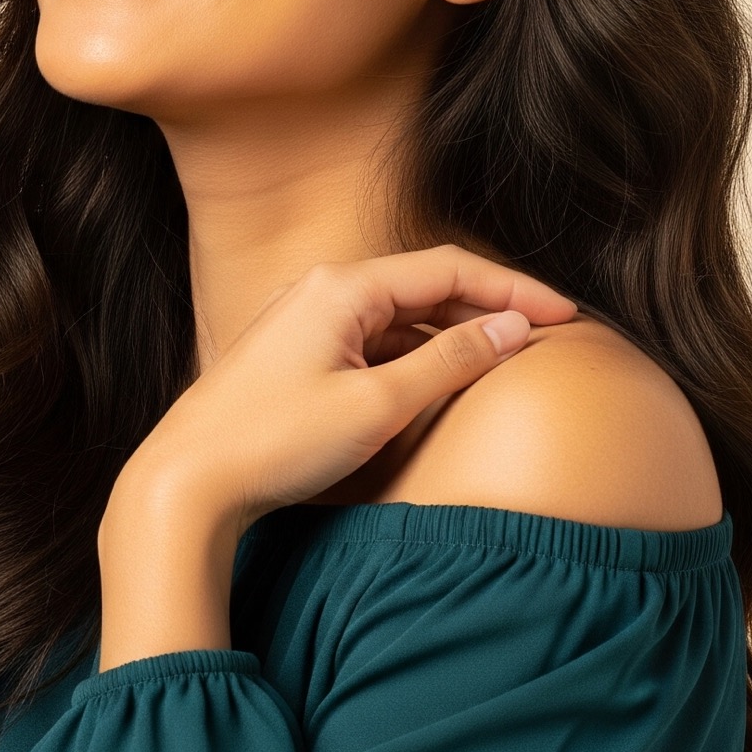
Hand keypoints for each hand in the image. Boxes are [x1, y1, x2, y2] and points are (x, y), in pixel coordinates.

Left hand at [96, 248, 576, 667]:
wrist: (184, 483)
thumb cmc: (275, 443)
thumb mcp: (377, 406)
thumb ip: (451, 363)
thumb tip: (512, 328)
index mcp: (342, 286)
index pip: (449, 268)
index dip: (514, 289)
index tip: (566, 315)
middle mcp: (320, 290)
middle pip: (425, 286)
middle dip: (488, 308)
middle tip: (546, 337)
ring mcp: (303, 322)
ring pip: (398, 317)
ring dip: (451, 336)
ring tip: (504, 363)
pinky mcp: (294, 358)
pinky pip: (370, 343)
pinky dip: (413, 358)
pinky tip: (439, 385)